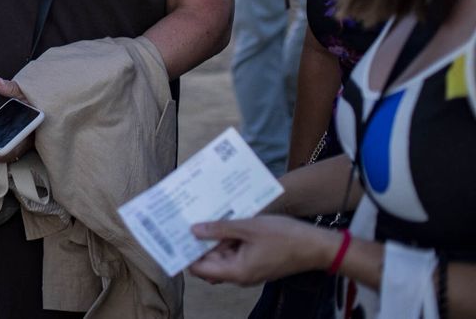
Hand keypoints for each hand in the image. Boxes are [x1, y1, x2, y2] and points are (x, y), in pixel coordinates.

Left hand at [0, 77, 35, 162]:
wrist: (42, 102)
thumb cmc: (34, 98)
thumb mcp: (25, 92)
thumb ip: (12, 88)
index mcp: (30, 133)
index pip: (15, 149)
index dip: (1, 154)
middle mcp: (25, 141)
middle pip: (7, 154)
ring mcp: (20, 142)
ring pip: (3, 153)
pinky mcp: (13, 140)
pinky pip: (2, 148)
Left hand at [188, 216, 335, 285]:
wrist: (317, 246)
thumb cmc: (284, 236)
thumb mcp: (248, 227)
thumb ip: (219, 229)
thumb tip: (193, 230)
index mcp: (236, 271)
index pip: (200, 268)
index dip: (185, 254)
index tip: (173, 237)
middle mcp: (241, 275)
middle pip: (209, 262)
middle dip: (198, 243)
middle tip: (185, 220)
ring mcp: (250, 269)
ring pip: (222, 256)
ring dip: (214, 239)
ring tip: (203, 216)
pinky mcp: (257, 262)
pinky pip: (236, 252)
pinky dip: (229, 239)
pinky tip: (225, 221)